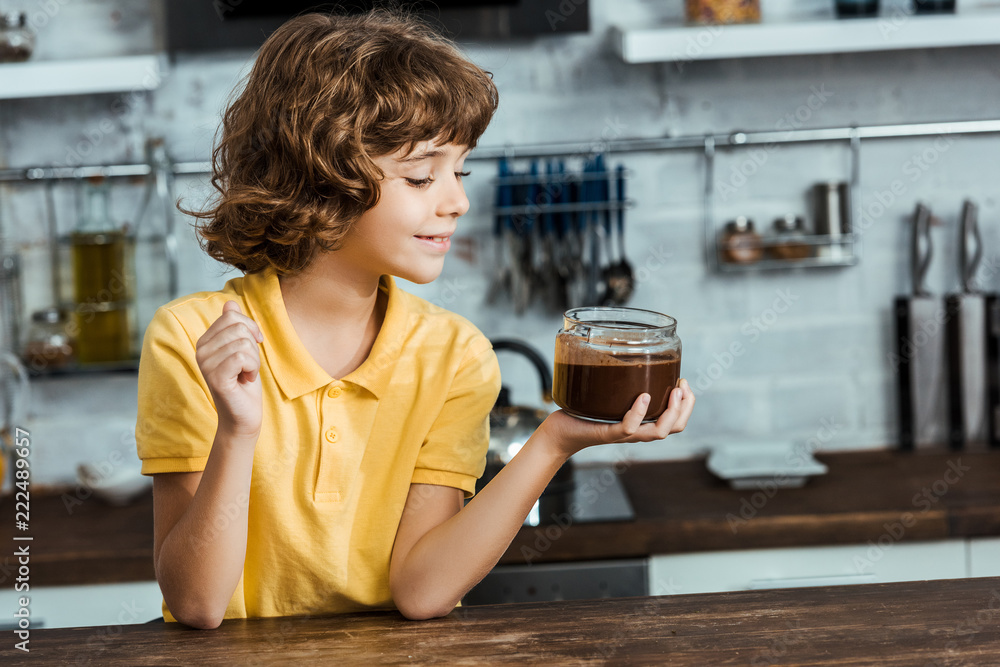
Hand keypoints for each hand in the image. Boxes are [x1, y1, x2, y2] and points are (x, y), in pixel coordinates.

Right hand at [195, 301, 264, 439]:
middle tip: (247, 366)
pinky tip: (245, 380)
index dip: (250, 329)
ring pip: (244, 343)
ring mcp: (206, 364)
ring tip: (245, 374)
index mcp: (205, 341)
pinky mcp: (216, 377)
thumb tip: (230, 303)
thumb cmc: (244, 382)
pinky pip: (243, 358)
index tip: (252, 348)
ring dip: (254, 361)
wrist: (243, 416)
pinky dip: (253, 369)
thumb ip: (234, 327)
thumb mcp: (242, 350)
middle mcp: (200, 350)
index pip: (232, 316)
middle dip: (253, 347)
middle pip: (239, 328)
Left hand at [538, 379, 694, 458]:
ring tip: (674, 392)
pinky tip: (643, 397)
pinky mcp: (606, 433)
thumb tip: (629, 347)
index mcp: (641, 422)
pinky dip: (639, 413)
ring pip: (657, 432)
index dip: (688, 406)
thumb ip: (622, 380)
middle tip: (683, 386)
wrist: (559, 431)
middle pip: (674, 428)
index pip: (676, 422)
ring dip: (671, 412)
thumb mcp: (608, 393)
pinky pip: (628, 428)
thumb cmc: (583, 411)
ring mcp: (622, 434)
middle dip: (685, 408)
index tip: (684, 383)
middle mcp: (636, 431)